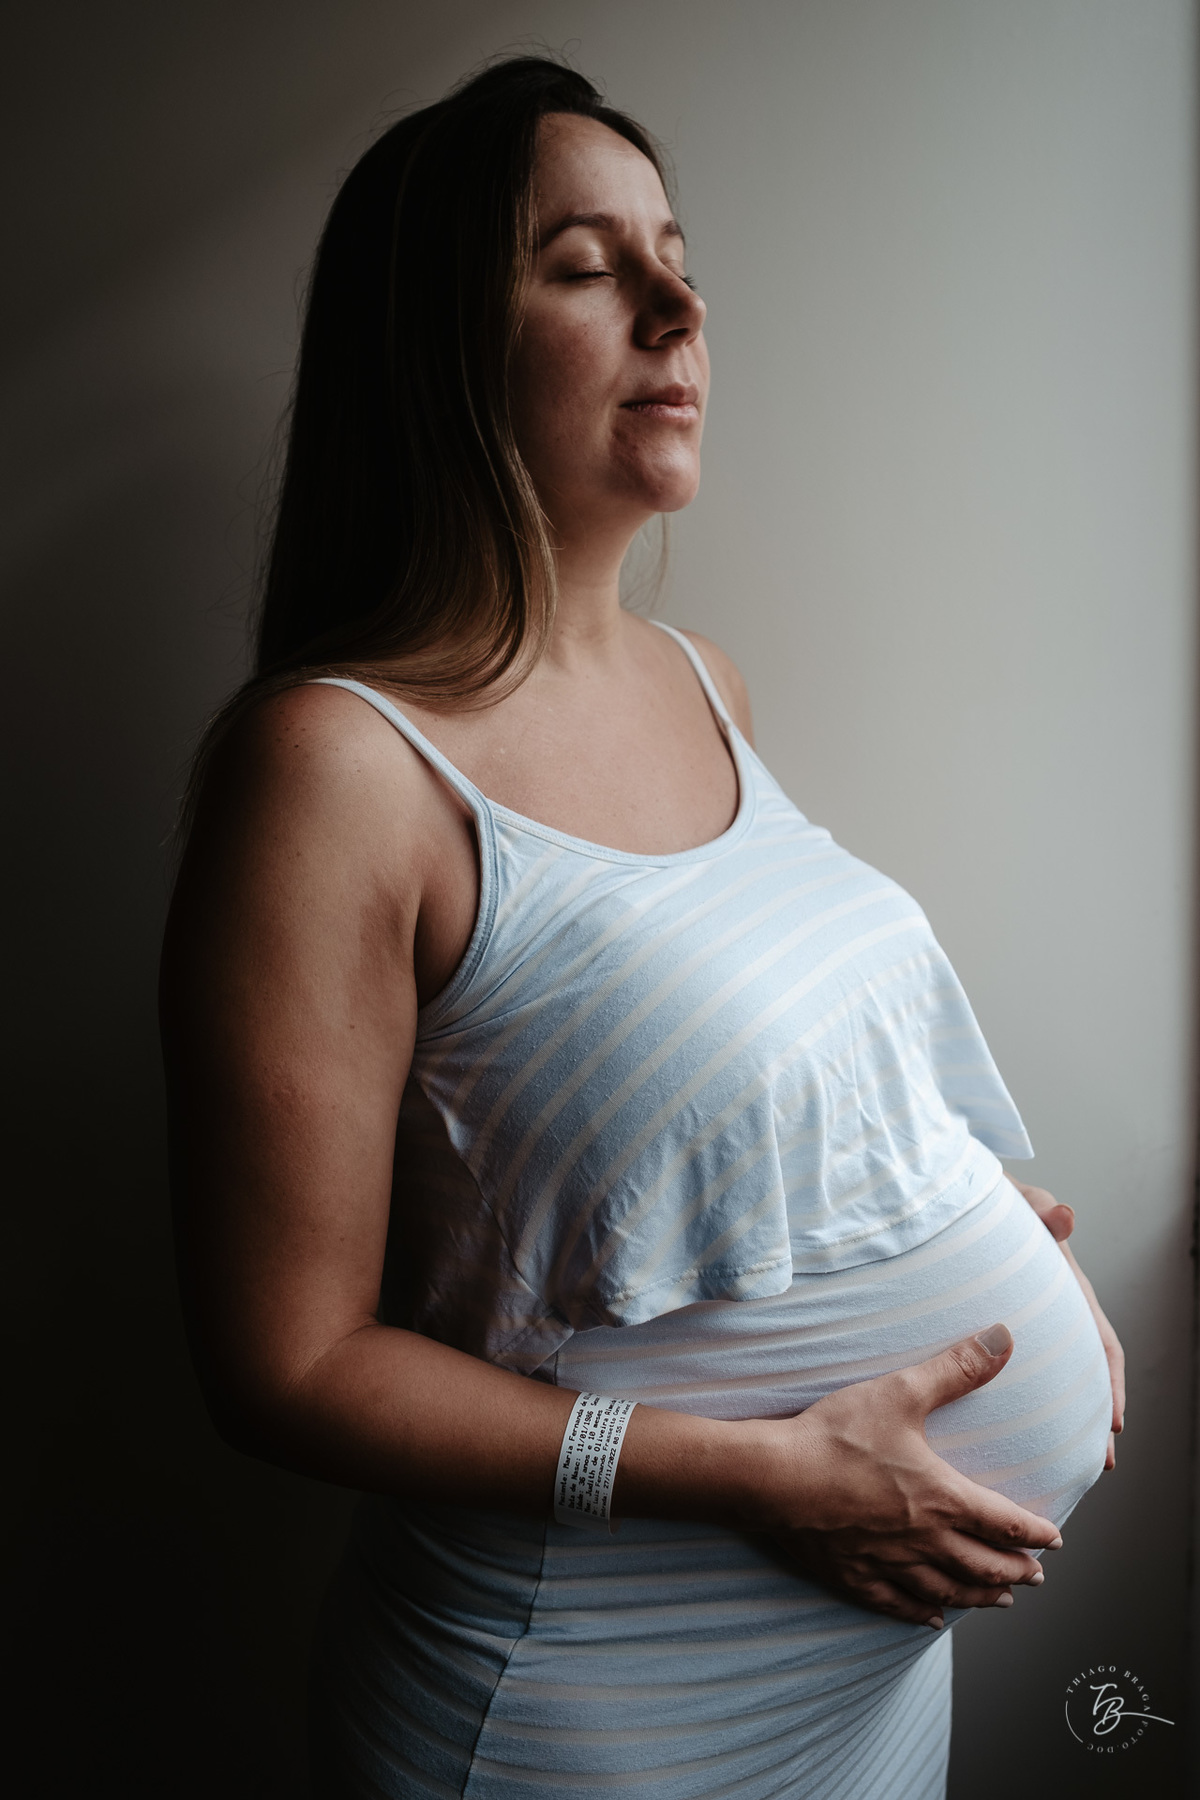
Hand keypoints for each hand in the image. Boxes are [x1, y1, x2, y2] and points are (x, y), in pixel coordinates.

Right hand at [740, 1325, 1060, 1627]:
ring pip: (947, 1590)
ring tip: (1000, 1600)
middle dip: (1014, 1570)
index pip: (1002, 1522)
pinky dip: (920, 1612)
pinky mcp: (853, 1577)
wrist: (775, 1479)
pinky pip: (896, 1604)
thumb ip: (955, 1368)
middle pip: (982, 1565)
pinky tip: (931, 1619)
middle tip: (1035, 1577)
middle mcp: (924, 1540)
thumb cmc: (837, 1436)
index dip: (1033, 1533)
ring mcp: (889, 1564)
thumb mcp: (901, 1392)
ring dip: (979, 1596)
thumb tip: (1004, 1337)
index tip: (1055, 1541)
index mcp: (941, 1498)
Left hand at [1006, 1173, 1124, 1468]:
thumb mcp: (1018, 1200)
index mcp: (1066, 1290)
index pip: (1101, 1342)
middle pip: (1081, 1373)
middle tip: (1095, 1462)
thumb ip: (1040, 1207)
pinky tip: (1002, 1427)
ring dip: (1058, 1415)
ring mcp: (1022, 1321)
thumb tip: (1066, 1216)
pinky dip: (1013, 1398)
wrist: (955, 1196)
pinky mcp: (990, 1324)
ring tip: (1056, 1460)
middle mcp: (1050, 1312)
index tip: (1113, 1423)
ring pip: (1048, 1377)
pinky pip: (1007, 1367)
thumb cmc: (994, 1199)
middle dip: (1091, 1416)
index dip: (1111, 1384)